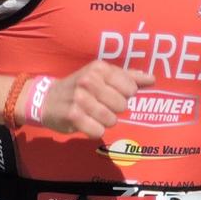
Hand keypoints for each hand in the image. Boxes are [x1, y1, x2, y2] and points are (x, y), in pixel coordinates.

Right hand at [39, 62, 154, 138]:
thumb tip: (152, 79)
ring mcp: (80, 98)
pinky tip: (85, 123)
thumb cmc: (81, 88)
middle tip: (99, 105)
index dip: (125, 95)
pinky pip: (99, 131)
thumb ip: (129, 77)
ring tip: (92, 115)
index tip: (111, 94)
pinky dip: (94, 131)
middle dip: (113, 110)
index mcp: (99, 68)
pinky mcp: (73, 116)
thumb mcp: (102, 76)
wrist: (48, 100)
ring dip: (104, 122)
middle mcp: (89, 80)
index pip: (130, 88)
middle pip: (122, 106)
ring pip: (112, 120)